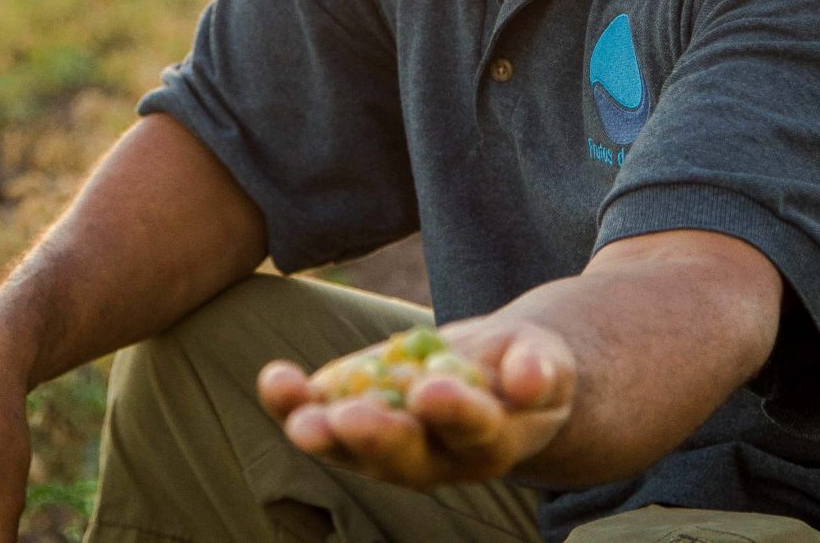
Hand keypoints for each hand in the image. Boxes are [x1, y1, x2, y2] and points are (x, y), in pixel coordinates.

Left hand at [257, 316, 575, 489]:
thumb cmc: (524, 368)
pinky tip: (275, 380)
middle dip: (377, 437)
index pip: (473, 433)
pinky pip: (318, 414)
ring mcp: (387, 442)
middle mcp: (435, 457)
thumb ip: (539, 369)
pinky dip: (292, 402)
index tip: (432, 392)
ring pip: (353, 448)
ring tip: (299, 418)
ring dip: (324, 433)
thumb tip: (529, 378)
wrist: (492, 375)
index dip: (454, 415)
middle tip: (350, 418)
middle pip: (405, 458)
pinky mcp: (351, 414)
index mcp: (489, 444)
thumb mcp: (544, 361)